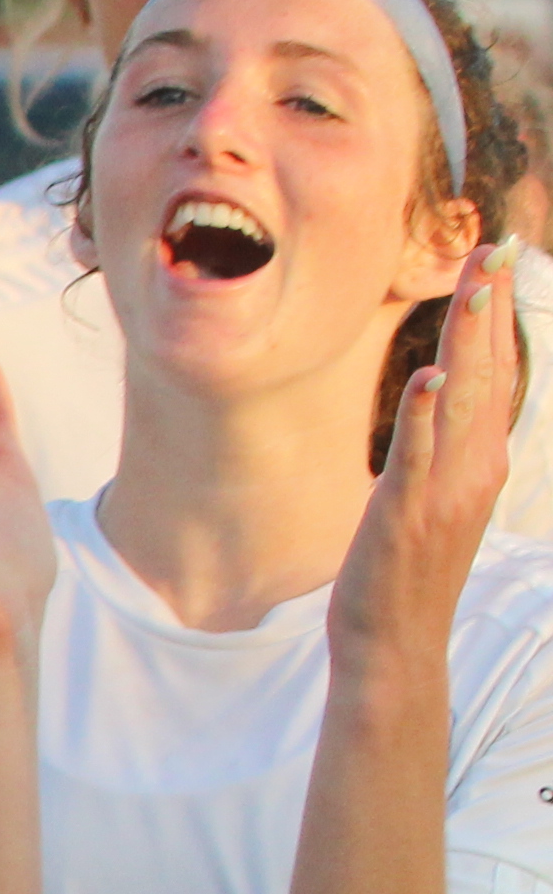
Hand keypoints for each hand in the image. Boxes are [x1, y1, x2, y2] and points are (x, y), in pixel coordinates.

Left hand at [331, 240, 525, 665]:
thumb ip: (444, 450)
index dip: (500, 318)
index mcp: (483, 463)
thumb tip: (442, 402)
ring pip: (461, 403)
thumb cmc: (405, 573)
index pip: (498, 374)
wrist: (394, 645)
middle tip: (493, 248)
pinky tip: (426, 377)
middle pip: (489, 374)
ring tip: (472, 288)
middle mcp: (475, 470)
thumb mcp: (435, 500)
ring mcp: (444, 492)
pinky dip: (422, 416)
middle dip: (490, 309)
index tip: (496, 262)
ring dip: (467, 343)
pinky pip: (416, 456)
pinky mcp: (405, 513)